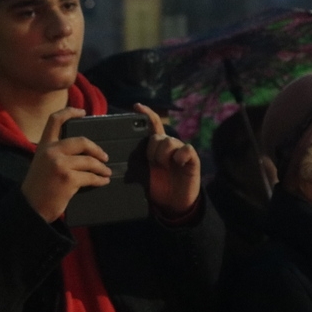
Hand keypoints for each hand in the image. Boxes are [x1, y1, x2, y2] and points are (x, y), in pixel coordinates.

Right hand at [20, 107, 111, 222]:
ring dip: (101, 167)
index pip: (55, 120)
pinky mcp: (68, 179)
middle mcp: (51, 151)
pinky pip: (90, 176)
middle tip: (104, 156)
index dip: (70, 112)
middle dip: (96, 149)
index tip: (83, 112)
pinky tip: (103, 181)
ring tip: (106, 172)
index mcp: (44, 146)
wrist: (31, 208)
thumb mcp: (41, 164)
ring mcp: (60, 164)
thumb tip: (82, 153)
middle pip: (81, 141)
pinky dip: (100, 180)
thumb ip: (56, 154)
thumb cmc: (38, 188)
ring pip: (89, 161)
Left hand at [135, 103, 200, 217]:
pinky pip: (186, 149)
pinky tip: (177, 162)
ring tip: (165, 165)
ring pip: (170, 141)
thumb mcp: (143, 175)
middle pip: (158, 136)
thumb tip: (119, 159)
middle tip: (153, 163)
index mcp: (156, 149)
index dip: (146, 115)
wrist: (174, 205)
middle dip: (153, 149)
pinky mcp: (192, 160)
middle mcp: (169, 148)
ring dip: (164, 153)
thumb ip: (136, 164)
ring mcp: (181, 153)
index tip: (136, 106)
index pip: (152, 127)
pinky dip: (180, 154)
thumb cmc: (158, 189)